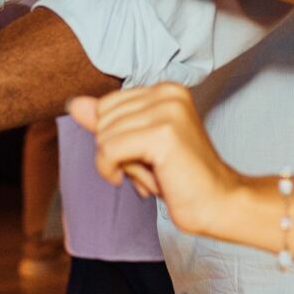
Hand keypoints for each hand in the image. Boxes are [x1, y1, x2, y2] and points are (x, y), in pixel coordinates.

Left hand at [66, 84, 244, 237]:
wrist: (219, 203)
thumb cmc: (180, 179)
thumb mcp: (137, 146)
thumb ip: (107, 122)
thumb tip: (74, 103)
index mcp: (165, 90)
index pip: (106, 105)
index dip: (113, 138)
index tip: (141, 157)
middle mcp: (167, 93)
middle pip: (102, 118)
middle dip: (114, 151)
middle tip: (148, 169)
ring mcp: (167, 110)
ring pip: (103, 135)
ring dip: (116, 165)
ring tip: (151, 175)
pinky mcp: (163, 133)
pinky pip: (109, 150)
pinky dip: (112, 171)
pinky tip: (138, 184)